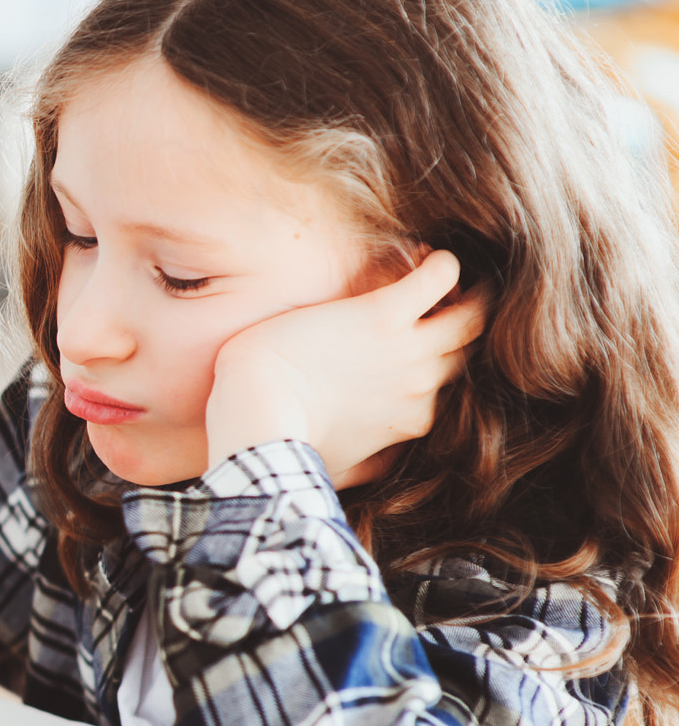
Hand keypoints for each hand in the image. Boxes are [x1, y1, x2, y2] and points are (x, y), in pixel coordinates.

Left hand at [205, 249, 485, 486]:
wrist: (256, 416)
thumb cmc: (283, 447)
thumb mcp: (338, 468)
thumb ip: (367, 466)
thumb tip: (378, 470)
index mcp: (413, 420)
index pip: (449, 385)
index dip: (442, 360)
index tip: (428, 340)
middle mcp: (420, 386)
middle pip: (466, 350)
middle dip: (465, 326)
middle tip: (452, 299)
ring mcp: (406, 350)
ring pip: (469, 316)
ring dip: (470, 292)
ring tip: (448, 274)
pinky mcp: (381, 314)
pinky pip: (437, 277)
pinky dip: (441, 264)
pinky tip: (428, 255)